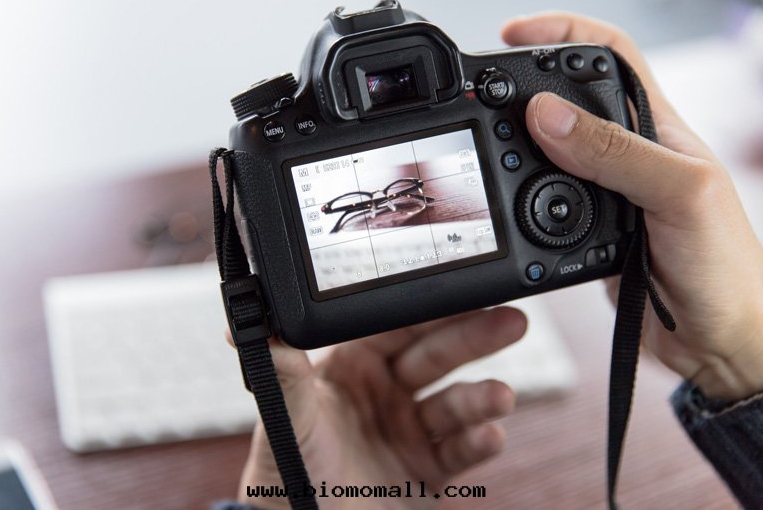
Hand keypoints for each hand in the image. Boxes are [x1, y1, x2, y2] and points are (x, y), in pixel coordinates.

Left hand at [236, 307, 525, 508]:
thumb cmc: (287, 475)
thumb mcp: (289, 419)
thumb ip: (283, 373)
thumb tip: (253, 326)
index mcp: (352, 367)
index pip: (397, 324)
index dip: (430, 306)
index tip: (463, 286)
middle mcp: (385, 392)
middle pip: (436, 354)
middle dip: (474, 336)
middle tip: (510, 319)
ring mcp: (409, 430)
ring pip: (455, 402)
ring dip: (482, 396)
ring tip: (501, 396)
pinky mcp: (427, 470)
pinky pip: (460, 451)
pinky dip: (478, 443)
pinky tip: (490, 435)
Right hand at [502, 12, 762, 400]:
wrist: (717, 340)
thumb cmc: (725, 268)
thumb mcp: (678, 197)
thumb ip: (616, 153)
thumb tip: (547, 114)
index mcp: (657, 128)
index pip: (607, 54)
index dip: (560, 32)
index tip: (511, 35)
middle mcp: (629, 152)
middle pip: (566, 98)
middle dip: (522, 87)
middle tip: (484, 95)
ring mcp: (606, 191)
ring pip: (548, 150)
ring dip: (515, 143)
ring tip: (487, 144)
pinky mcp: (587, 229)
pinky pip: (541, 200)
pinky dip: (517, 195)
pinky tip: (506, 197)